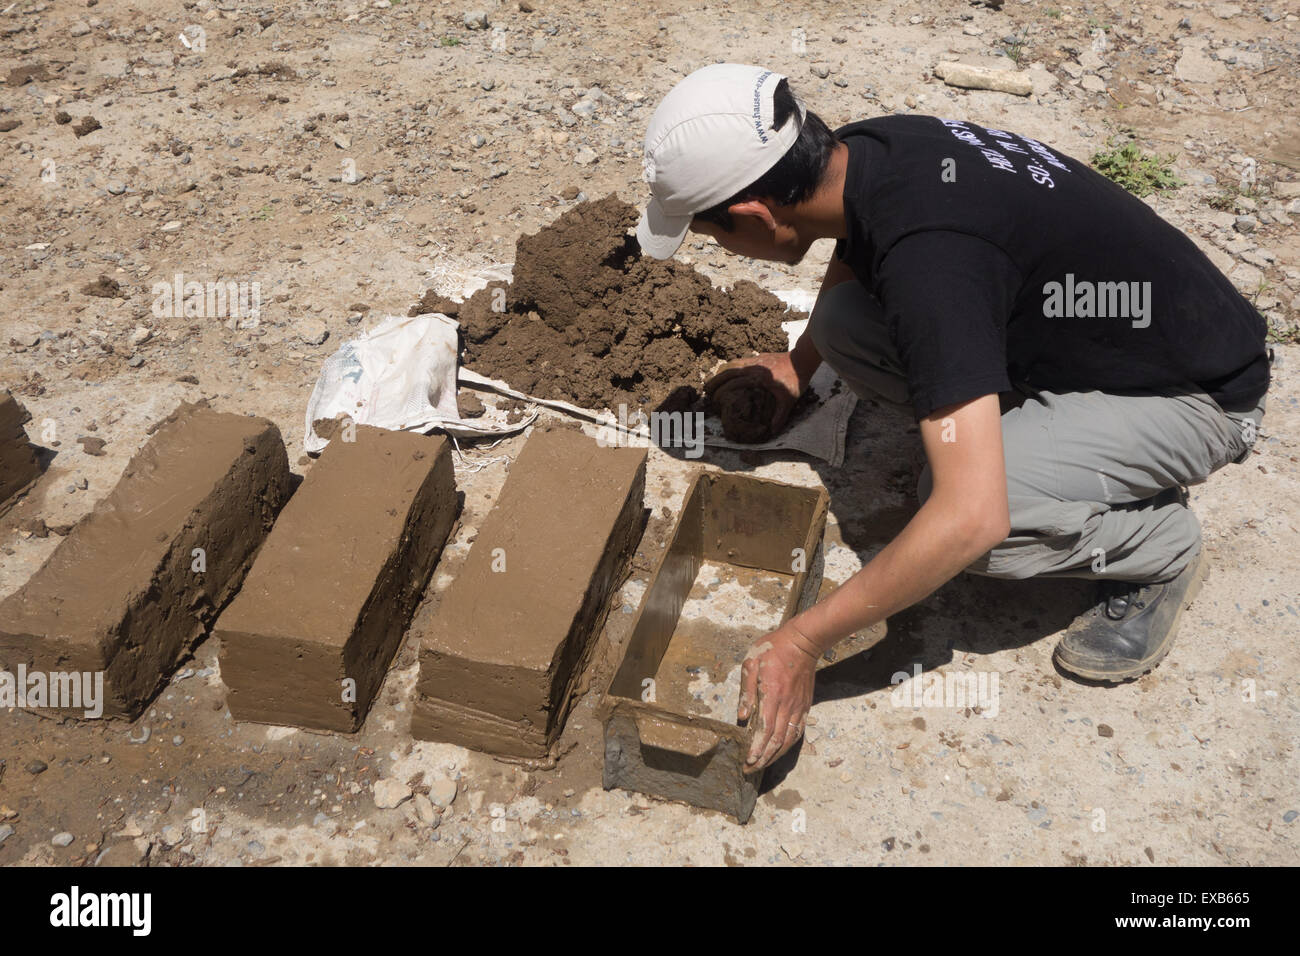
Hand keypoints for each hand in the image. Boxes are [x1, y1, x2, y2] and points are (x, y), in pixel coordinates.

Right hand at [704, 351, 808, 435]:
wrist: (802, 359)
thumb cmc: (795, 380)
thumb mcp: (789, 401)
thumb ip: (780, 416)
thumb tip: (771, 431)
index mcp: (756, 379)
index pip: (733, 384)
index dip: (721, 391)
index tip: (713, 399)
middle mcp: (752, 368)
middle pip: (727, 372)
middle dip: (715, 381)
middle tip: (706, 390)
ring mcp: (755, 361)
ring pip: (732, 364)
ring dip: (720, 372)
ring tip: (713, 379)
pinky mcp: (758, 357)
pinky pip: (740, 360)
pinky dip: (731, 366)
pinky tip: (728, 371)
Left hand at [738, 621, 819, 770]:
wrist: (803, 642)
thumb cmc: (774, 649)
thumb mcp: (751, 662)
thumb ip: (746, 691)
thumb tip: (742, 717)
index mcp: (772, 694)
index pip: (765, 729)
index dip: (757, 748)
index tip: (748, 761)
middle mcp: (787, 705)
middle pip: (776, 740)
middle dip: (763, 758)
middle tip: (750, 769)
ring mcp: (798, 706)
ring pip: (789, 739)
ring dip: (776, 755)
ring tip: (763, 764)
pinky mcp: (805, 705)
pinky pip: (798, 730)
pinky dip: (788, 744)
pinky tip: (780, 750)